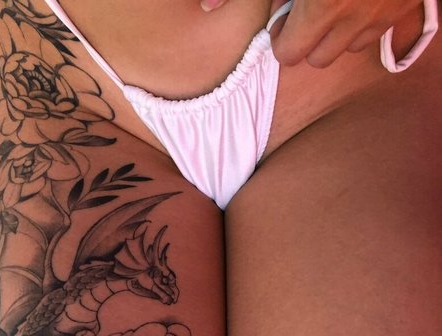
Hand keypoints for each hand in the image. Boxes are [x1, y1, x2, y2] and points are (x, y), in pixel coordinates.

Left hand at [201, 0, 423, 67]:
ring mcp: (379, 16)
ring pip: (348, 49)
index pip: (290, 54)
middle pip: (318, 60)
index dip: (282, 38)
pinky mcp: (400, 9)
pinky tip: (356, 2)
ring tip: (330, 7)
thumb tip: (206, 6)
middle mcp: (351, 19)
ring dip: (335, 35)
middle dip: (306, 42)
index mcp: (321, 8)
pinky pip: (375, 33)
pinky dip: (362, 24)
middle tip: (305, 15)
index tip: (283, 19)